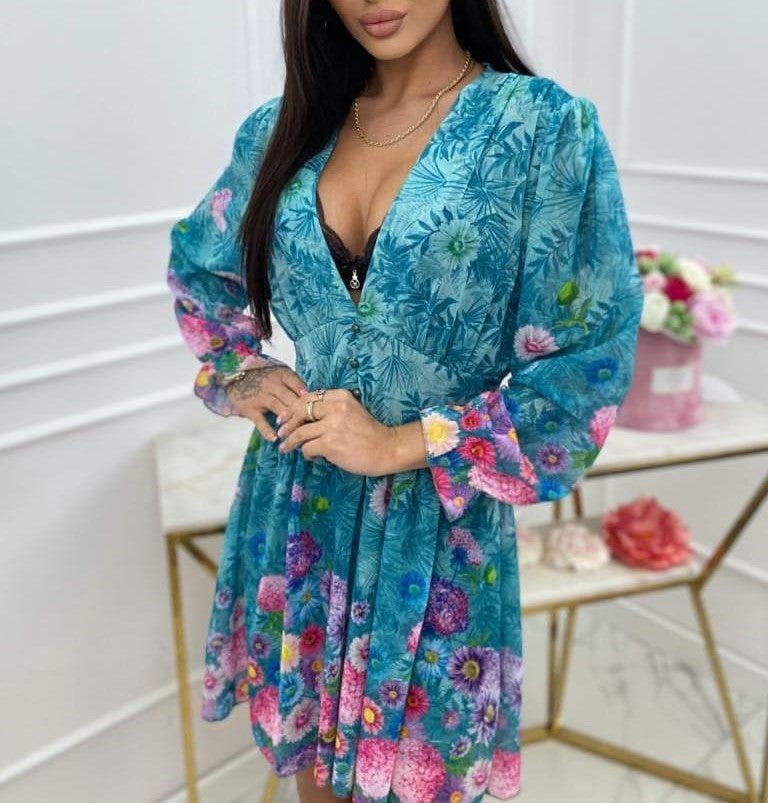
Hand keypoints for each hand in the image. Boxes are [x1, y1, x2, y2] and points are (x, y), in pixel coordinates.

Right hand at [225, 365, 307, 441]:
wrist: (235, 373)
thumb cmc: (263, 375)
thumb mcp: (279, 372)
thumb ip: (294, 383)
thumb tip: (312, 398)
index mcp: (281, 375)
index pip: (297, 385)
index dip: (307, 397)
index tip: (317, 408)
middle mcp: (272, 384)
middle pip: (291, 398)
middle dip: (303, 412)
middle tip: (314, 425)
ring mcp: (260, 397)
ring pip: (278, 408)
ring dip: (289, 421)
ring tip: (297, 432)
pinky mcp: (250, 409)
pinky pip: (260, 421)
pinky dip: (267, 430)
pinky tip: (275, 439)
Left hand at [275, 388, 402, 475]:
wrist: (386, 449)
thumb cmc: (369, 433)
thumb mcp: (352, 411)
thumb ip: (332, 409)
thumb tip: (304, 415)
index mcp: (341, 396)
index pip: (309, 397)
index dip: (293, 407)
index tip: (285, 416)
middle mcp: (336, 408)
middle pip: (301, 411)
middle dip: (287, 422)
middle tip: (281, 431)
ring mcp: (332, 426)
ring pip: (300, 432)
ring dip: (290, 441)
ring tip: (285, 447)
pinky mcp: (330, 444)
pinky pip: (308, 448)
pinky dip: (306, 453)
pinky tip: (311, 457)